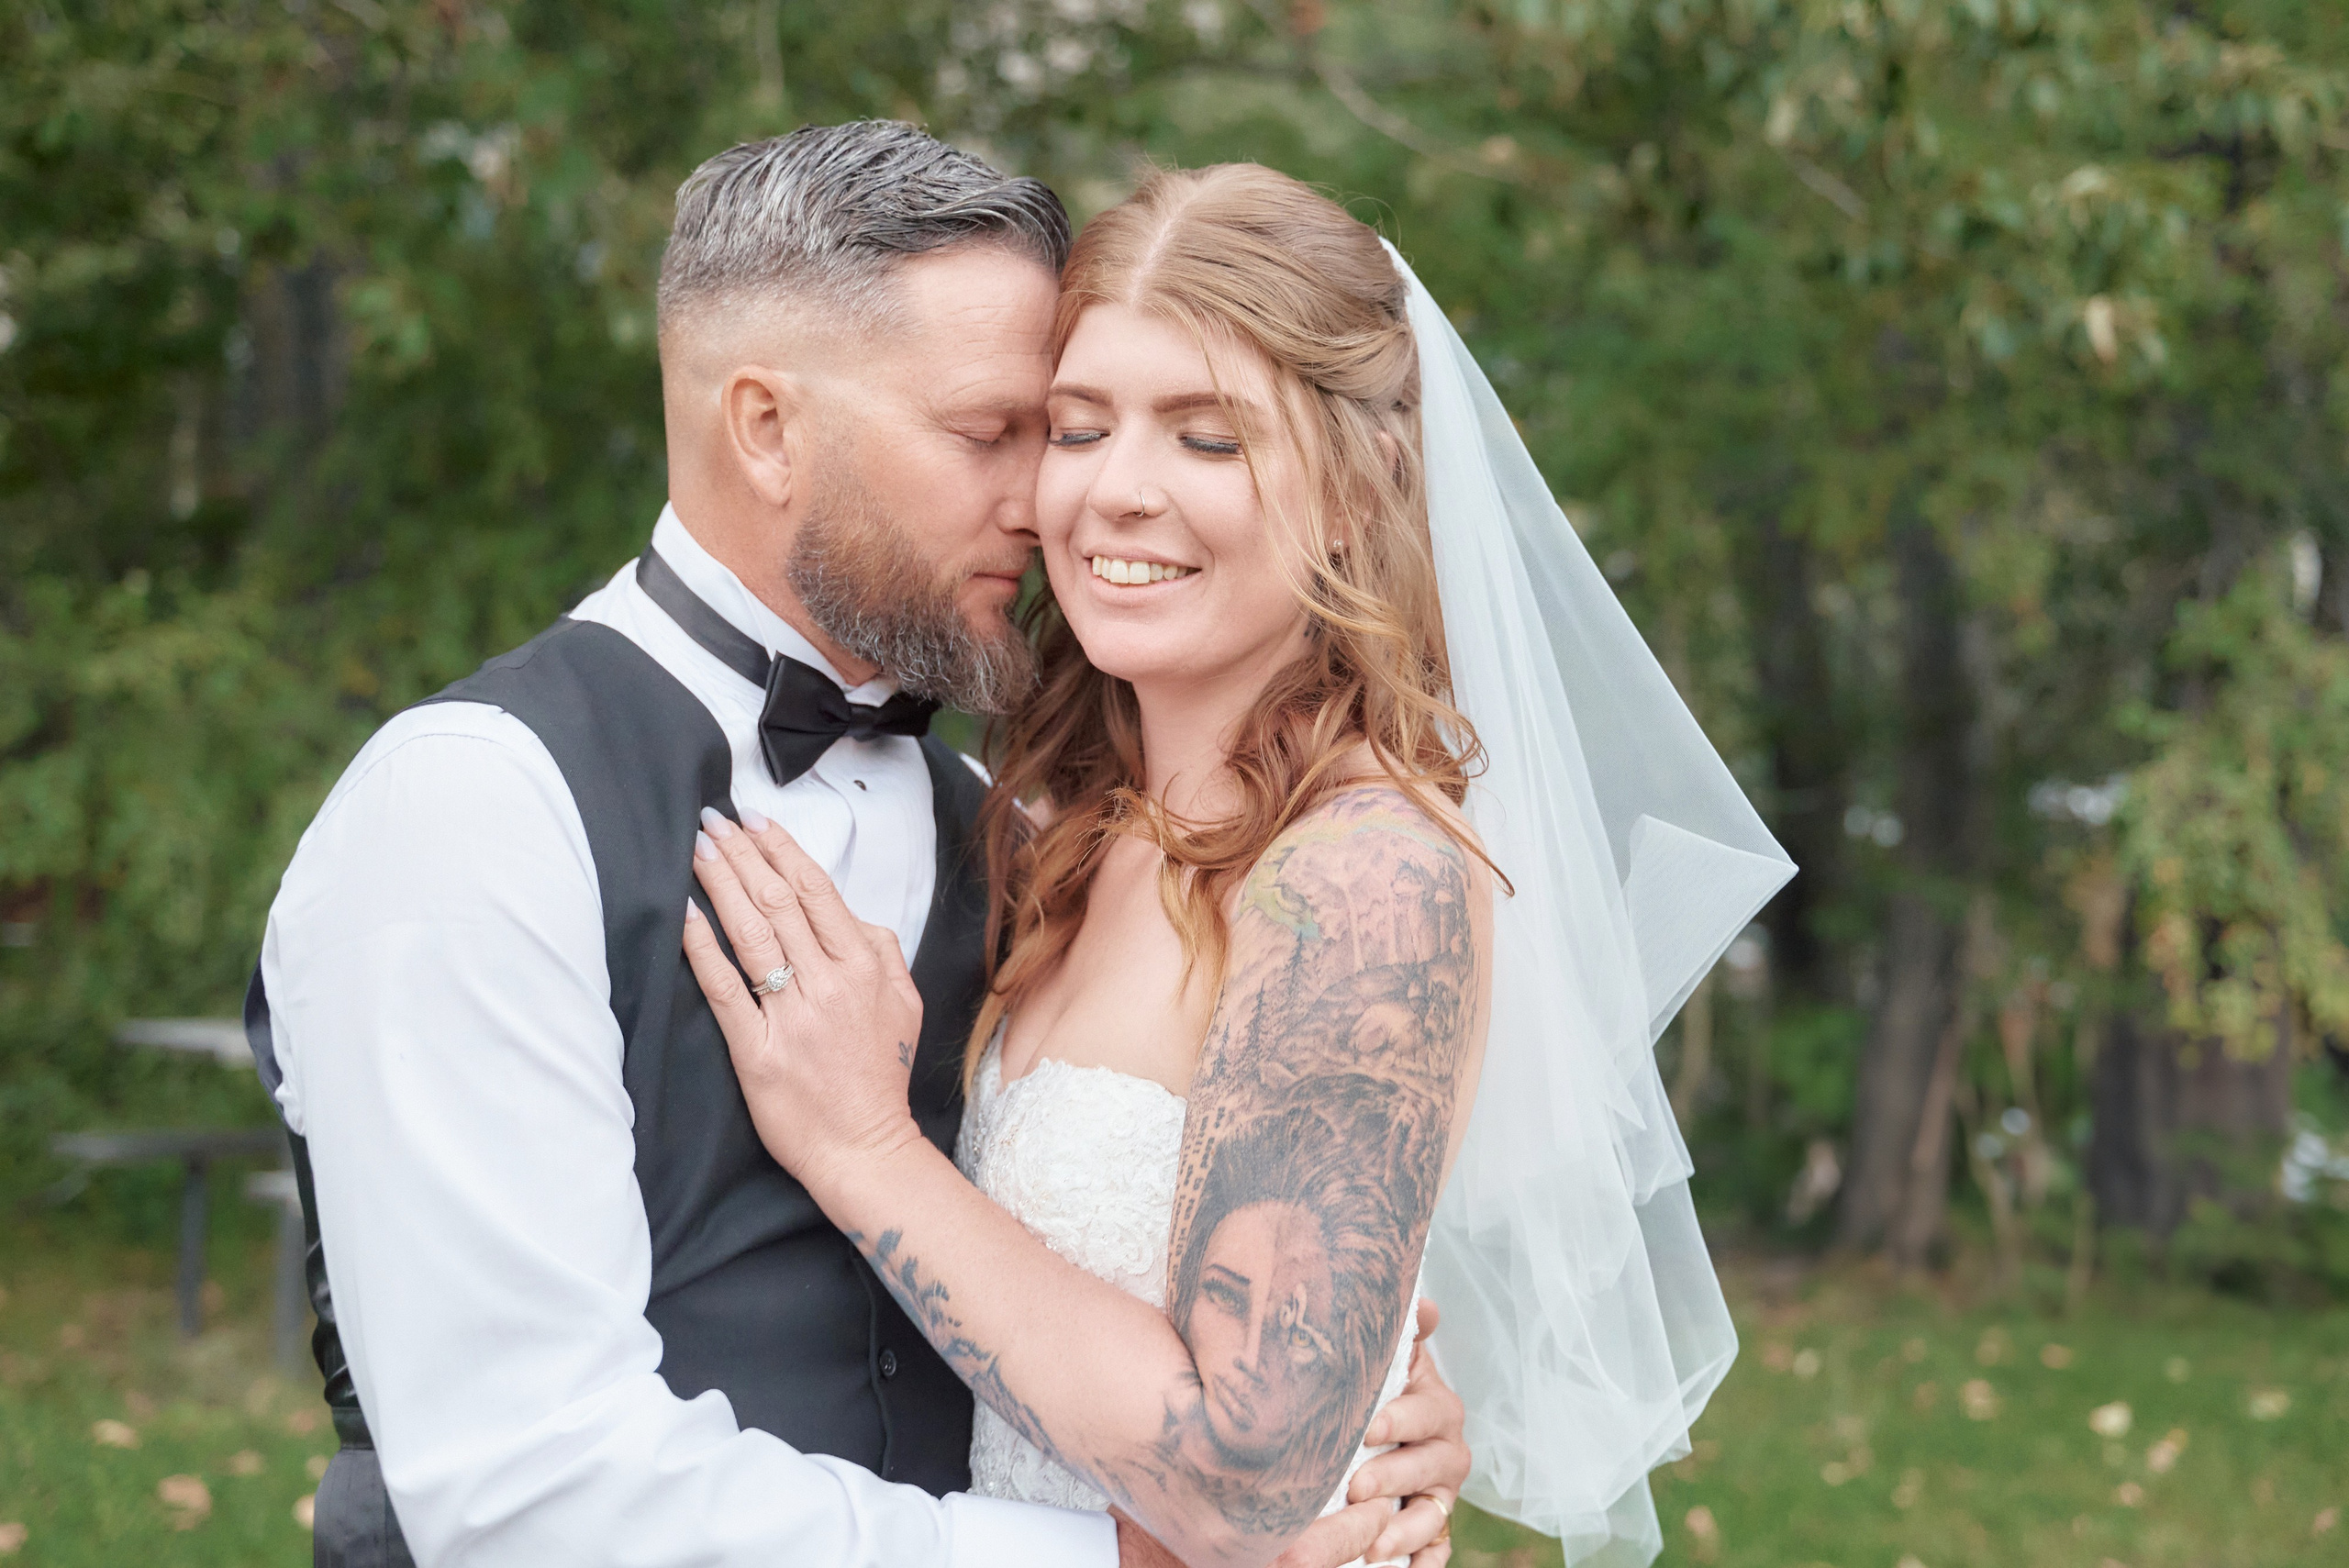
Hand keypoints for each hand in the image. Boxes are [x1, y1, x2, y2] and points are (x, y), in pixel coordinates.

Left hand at [680, 808, 924, 1187]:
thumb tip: (852, 915)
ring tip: (698, 850)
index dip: (782, 850)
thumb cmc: (879, 1076)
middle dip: (743, 854)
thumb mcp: (904, 1004)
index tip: (756, 821)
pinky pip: (725, 990)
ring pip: (752, 935)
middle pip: (780, 903)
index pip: (817, 892)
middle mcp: (830, 985)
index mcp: (865, 968)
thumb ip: (883, 951)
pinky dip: (704, 948)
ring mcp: (793, 1017)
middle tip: (713, 821)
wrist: (865, 1148)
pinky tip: (687, 915)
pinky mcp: (758, 1051)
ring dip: (722, 885)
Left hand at [1347, 1299, 1464, 1566]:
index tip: (1367, 1428)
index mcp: (1436, 1406)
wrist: (1373, 1424)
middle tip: (1356, 1487)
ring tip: (1371, 1546)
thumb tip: (1427, 1304)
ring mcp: (1440, 1492)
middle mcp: (1446, 1450)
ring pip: (1431, 1514)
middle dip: (1393, 1477)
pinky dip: (1422, 1561)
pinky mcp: (1431, 1526)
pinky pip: (1435, 1548)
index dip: (1400, 1419)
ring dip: (1404, 1530)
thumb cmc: (1377, 1384)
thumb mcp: (1389, 1357)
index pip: (1426, 1413)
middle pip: (1429, 1467)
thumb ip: (1404, 1333)